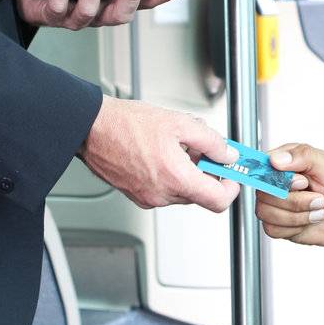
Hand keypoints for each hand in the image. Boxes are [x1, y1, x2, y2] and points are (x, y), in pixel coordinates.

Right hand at [78, 95, 240, 211]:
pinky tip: (162, 152)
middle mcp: (162, 195)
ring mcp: (148, 197)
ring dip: (188, 172)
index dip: (231, 188)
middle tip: (204, 149)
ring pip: (182, 191)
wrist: (91, 129)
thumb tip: (228, 154)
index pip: (218, 201)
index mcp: (176, 178)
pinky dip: (170, 175)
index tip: (232, 174)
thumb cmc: (126, 124)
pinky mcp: (137, 195)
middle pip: (200, 194)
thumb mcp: (178, 123)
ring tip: (178, 145)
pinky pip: (164, 190)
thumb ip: (210, 141)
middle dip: (207, 173)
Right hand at [255, 143, 323, 252]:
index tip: (301, 183)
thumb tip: (277, 159)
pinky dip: (295, 227)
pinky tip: (309, 220)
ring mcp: (276, 203)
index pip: (263, 164)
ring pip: (266, 212)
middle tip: (318, 196)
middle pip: (264, 191)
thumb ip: (303, 156)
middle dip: (295, 199)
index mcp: (287, 161)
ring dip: (298, 214)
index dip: (277, 176)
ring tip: (317, 209)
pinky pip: (272, 229)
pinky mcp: (278, 223)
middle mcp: (278, 182)